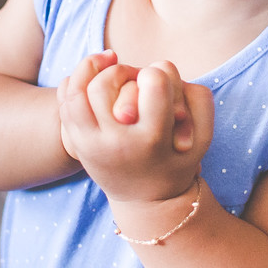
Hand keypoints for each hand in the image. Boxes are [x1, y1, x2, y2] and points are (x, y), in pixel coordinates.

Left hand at [57, 51, 213, 203]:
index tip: (159, 83)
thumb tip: (162, 70)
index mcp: (153, 139)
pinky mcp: (77, 144)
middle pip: (108, 82)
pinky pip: (65, 102)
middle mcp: (118, 143)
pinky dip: (73, 81)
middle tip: (135, 80)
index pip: (153, 82)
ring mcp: (91, 144)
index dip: (158, 73)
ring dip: (94, 69)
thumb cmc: (178, 160)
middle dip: (123, 70)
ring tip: (108, 66)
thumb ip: (198, 98)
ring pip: (80, 89)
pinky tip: (89, 78)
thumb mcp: (202, 136)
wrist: (147, 201)